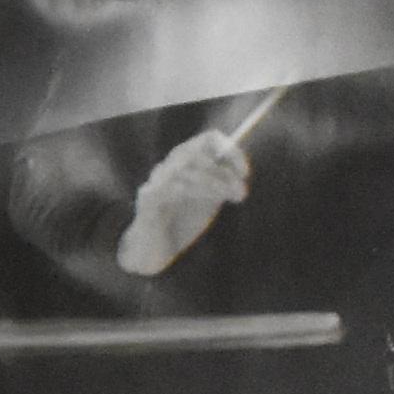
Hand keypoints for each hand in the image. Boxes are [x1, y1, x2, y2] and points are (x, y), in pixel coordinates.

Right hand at [118, 125, 254, 277]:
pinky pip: (174, 187)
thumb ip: (221, 183)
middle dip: (223, 171)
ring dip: (215, 183)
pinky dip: (198, 192)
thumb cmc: (182, 224)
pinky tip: (210, 204)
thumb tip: (240, 172)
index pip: (208, 139)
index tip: (245, 173)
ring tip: (231, 198)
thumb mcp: (208, 200)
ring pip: (186, 168)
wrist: (154, 254)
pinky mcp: (148, 199)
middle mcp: (168, 167)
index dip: (230, 151)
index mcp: (183, 163)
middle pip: (196, 152)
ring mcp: (155, 182)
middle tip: (241, 192)